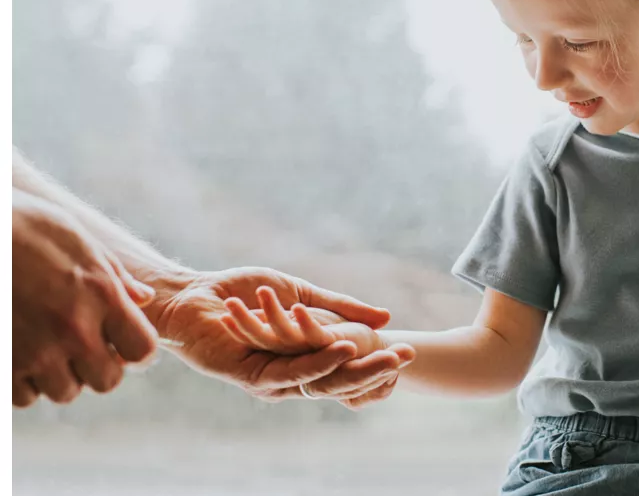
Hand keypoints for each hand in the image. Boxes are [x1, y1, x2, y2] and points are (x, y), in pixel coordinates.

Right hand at [12, 189, 157, 406]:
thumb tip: (143, 299)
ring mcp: (35, 351)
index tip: (124, 342)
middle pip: (106, 381)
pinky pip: (24, 396)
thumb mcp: (80, 241)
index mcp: (102, 296)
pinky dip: (24, 382)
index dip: (137, 350)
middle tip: (83, 346)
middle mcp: (74, 329)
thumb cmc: (25, 227)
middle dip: (99, 367)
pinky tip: (20, 353)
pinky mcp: (2, 364)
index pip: (142, 350)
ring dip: (60, 375)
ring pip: (64, 391)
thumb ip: (115, 277)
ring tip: (47, 346)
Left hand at [152, 267, 413, 406]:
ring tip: (383, 356)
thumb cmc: (242, 292)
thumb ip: (340, 307)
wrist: (194, 295)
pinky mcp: (248, 375)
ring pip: (318, 379)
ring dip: (352, 367)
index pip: (346, 368)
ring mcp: (268, 378)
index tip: (409, 353)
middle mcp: (287, 375)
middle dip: (375, 370)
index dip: (377, 362)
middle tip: (407, 359)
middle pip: (338, 380)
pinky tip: (340, 348)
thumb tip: (384, 318)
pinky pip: (288, 373)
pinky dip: (316, 361)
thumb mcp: (302, 296)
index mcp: (301, 359)